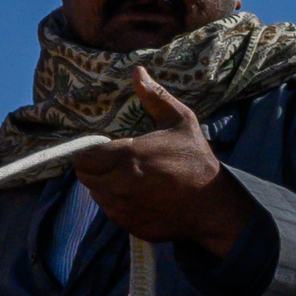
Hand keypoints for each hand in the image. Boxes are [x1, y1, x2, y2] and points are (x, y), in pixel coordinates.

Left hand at [71, 70, 255, 257]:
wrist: (213, 204)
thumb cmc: (196, 159)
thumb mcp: (180, 121)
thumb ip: (155, 97)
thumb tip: (137, 71)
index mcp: (127, 156)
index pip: (83, 157)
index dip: (89, 152)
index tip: (104, 149)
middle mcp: (118, 184)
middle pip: (84, 176)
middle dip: (94, 168)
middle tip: (115, 162)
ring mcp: (121, 207)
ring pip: (95, 194)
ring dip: (104, 185)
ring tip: (129, 177)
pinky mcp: (126, 224)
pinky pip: (109, 211)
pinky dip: (116, 203)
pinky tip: (137, 194)